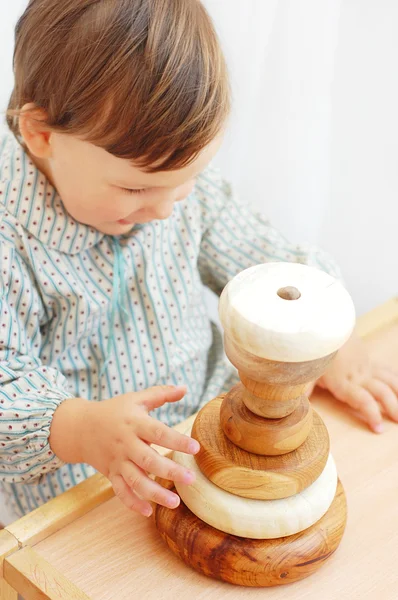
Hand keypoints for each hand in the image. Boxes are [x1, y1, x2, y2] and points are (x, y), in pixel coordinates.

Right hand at [79, 386, 199, 516]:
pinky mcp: (110, 474)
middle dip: (170, 471)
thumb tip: (184, 388)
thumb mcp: (136, 398)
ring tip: (175, 502)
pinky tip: (148, 511)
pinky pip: (120, 491)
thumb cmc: (114, 411)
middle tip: (191, 479)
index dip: (177, 441)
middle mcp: (126, 444)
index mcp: (134, 423)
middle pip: (149, 461)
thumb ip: (161, 393)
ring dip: (155, 493)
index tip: (196, 448)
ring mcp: (117, 461)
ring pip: (136, 480)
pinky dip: (132, 503)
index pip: (158, 433)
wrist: (80, 427)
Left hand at [313, 333, 397, 432]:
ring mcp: (366, 368)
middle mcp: (359, 376)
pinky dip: (397, 382)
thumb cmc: (316, 349)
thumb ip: (304, 389)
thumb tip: (293, 406)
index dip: (372, 414)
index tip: (378, 428)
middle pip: (381, 393)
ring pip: (389, 382)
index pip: (362, 401)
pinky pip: (387, 372)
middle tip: (396, 424)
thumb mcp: (307, 371)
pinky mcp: (369, 361)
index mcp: (344, 382)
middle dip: (391, 409)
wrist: (327, 325)